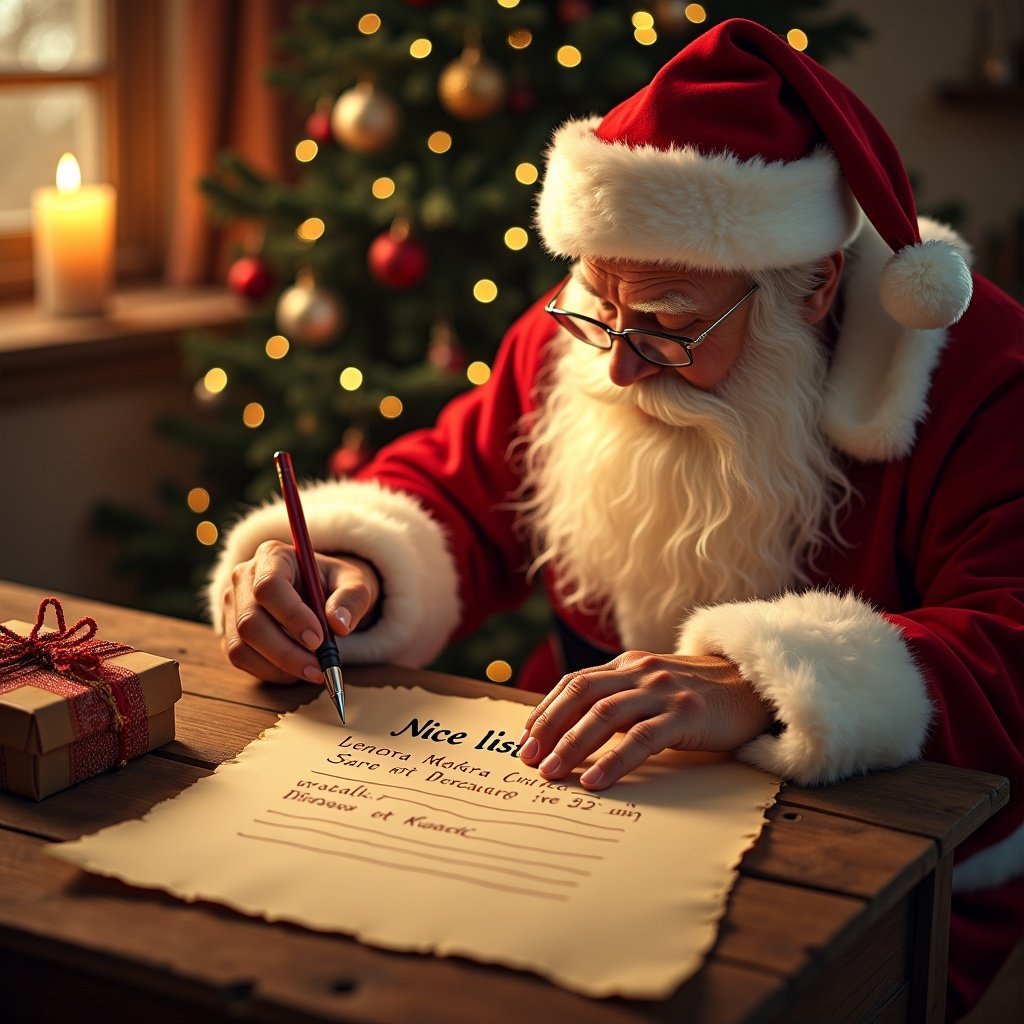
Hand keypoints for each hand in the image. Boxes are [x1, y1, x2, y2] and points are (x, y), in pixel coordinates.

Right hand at [219, 540, 379, 683]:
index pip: (269, 586)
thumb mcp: (355, 583)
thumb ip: (352, 599)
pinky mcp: (230, 630)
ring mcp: (232, 605)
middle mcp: (244, 577)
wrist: (321, 594)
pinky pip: (240, 659)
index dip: (291, 616)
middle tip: (318, 667)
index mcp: (273, 555)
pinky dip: (269, 672)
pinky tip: (295, 671)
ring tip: (312, 671)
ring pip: (241, 645)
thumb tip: (338, 624)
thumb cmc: (335, 585)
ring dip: (278, 666)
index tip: (318, 639)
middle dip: (286, 651)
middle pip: (250, 620)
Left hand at [518, 651, 772, 790]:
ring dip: (571, 745)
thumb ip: (623, 698)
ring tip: (552, 773)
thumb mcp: (656, 687)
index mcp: (629, 665)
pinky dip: (613, 761)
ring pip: (604, 715)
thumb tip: (576, 730)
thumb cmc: (702, 695)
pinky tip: (595, 780)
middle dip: (548, 727)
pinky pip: (640, 738)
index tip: (524, 738)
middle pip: (580, 694)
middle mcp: (640, 672)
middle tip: (528, 759)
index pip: (574, 683)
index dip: (545, 709)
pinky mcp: (686, 714)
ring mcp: (663, 691)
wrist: (757, 687)